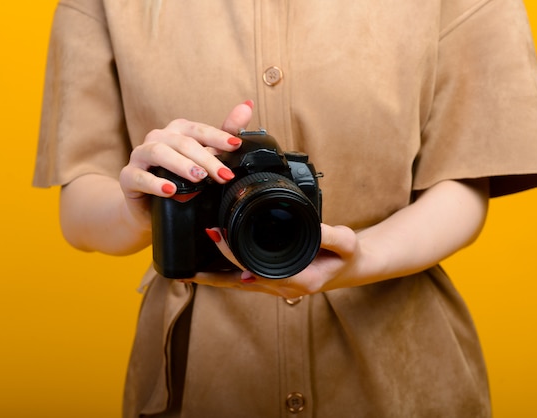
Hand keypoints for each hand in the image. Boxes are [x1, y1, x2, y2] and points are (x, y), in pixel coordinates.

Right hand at [118, 102, 252, 229]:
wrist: (150, 209)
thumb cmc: (180, 181)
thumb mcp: (205, 161)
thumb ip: (224, 136)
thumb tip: (247, 106)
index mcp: (178, 131)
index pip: (199, 130)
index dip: (218, 137)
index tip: (235, 145)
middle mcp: (158, 138)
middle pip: (183, 142)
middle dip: (206, 159)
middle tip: (224, 175)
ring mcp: (140, 155)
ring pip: (159, 152)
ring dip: (181, 165)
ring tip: (199, 177)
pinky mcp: (128, 176)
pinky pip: (139, 176)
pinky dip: (155, 183)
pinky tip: (170, 190)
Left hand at [192, 224, 367, 298]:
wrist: (351, 267)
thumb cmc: (347, 256)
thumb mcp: (347, 243)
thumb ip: (332, 236)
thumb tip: (313, 227)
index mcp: (298, 280)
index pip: (256, 269)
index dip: (233, 254)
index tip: (216, 235)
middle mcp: (283, 289)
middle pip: (239, 282)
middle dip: (211, 273)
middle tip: (186, 262)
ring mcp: (276, 288)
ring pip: (237, 286)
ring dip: (213, 279)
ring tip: (185, 272)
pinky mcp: (272, 282)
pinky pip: (243, 281)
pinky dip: (224, 275)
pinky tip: (208, 268)